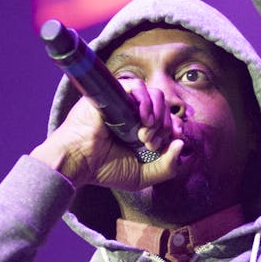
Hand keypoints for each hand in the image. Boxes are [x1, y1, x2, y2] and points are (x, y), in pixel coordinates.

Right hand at [32, 81, 185, 189]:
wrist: (79, 161)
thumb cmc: (104, 169)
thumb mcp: (143, 176)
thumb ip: (168, 167)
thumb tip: (181, 143)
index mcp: (142, 130)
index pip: (169, 119)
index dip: (176, 127)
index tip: (174, 139)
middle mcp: (135, 113)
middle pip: (165, 108)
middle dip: (164, 128)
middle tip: (148, 144)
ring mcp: (125, 102)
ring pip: (155, 94)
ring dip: (157, 115)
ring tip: (144, 134)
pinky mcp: (113, 93)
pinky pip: (137, 85)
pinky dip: (145, 100)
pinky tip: (142, 118)